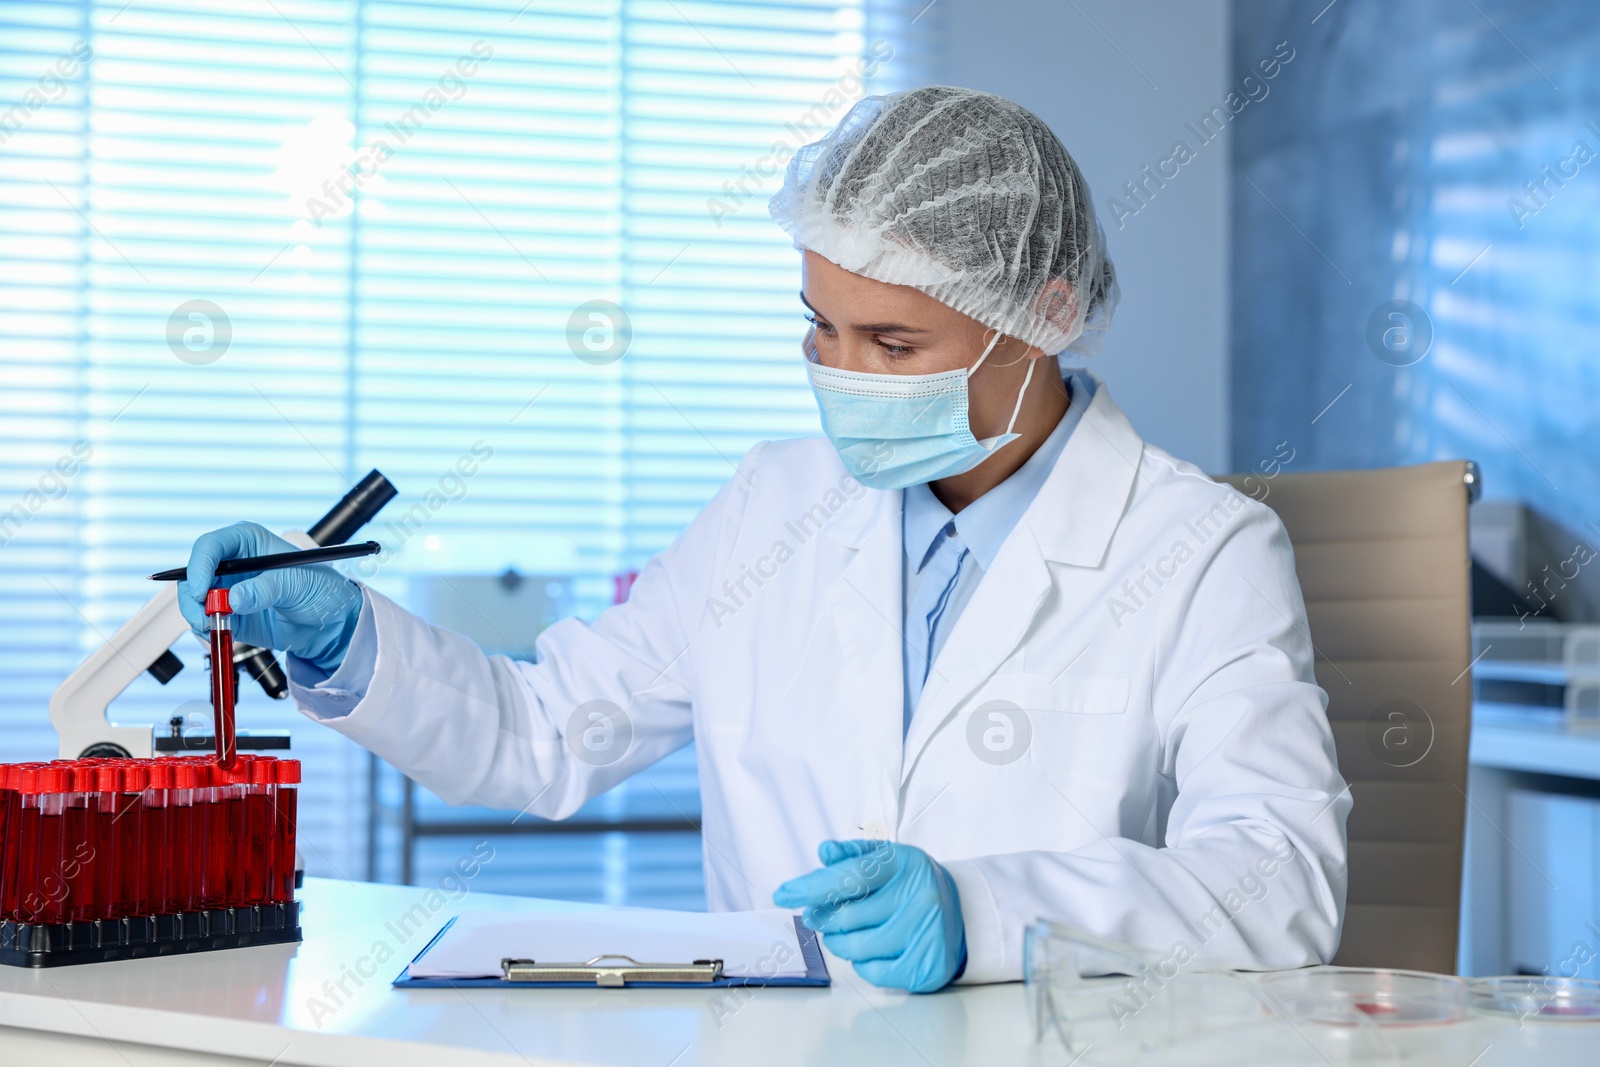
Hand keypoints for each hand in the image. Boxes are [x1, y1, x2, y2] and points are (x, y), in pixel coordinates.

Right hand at [176, 521, 363, 673]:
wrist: (327, 621)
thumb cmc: (318, 588)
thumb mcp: (296, 584)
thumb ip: (265, 590)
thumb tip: (234, 600)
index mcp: (247, 541)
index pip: (211, 546)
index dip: (200, 565)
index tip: (203, 591)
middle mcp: (231, 562)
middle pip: (194, 573)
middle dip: (194, 596)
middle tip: (204, 617)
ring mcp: (227, 588)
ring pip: (194, 598)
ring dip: (197, 615)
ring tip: (215, 627)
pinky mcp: (227, 613)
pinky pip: (204, 619)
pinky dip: (206, 628)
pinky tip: (223, 633)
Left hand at [772, 839, 965, 992]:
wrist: (961, 912)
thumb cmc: (911, 884)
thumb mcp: (887, 859)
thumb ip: (852, 856)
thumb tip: (824, 852)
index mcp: (906, 863)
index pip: (851, 876)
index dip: (813, 886)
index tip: (783, 894)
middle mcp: (920, 897)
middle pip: (848, 918)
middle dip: (824, 919)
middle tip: (818, 916)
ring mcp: (927, 934)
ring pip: (856, 949)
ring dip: (840, 943)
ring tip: (846, 932)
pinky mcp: (928, 966)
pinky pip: (873, 973)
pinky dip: (863, 964)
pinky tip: (874, 949)